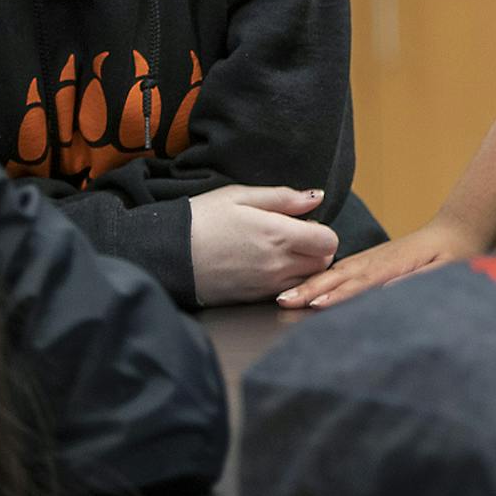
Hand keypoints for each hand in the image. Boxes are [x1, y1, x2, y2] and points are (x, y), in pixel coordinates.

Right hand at [188, 185, 338, 306]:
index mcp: (279, 234)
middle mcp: (278, 264)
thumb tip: (316, 197)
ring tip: (277, 252)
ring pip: (306, 280)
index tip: (304, 225)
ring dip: (302, 267)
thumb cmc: (202, 219)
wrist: (166, 254)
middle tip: (293, 238)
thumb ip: (283, 198)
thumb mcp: (240, 196)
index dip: (321, 231)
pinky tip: (264, 267)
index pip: (329, 241)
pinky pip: (285, 292)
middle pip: (322, 263)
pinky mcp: (253, 299)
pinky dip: (285, 281)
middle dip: (316, 250)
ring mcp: (266, 285)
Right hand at [276, 213, 484, 309]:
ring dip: (311, 284)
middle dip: (311, 288)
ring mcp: (374, 257)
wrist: (459, 230)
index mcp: (396, 263)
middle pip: (340, 275)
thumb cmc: (457, 253)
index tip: (316, 304)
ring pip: (338, 271)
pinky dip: (324, 278)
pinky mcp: (374, 259)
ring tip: (285, 297)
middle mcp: (379, 259)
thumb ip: (420, 278)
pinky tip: (309, 288)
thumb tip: (389, 289)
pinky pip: (345, 269)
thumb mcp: (448, 268)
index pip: (363, 281)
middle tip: (284, 301)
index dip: (339, 294)